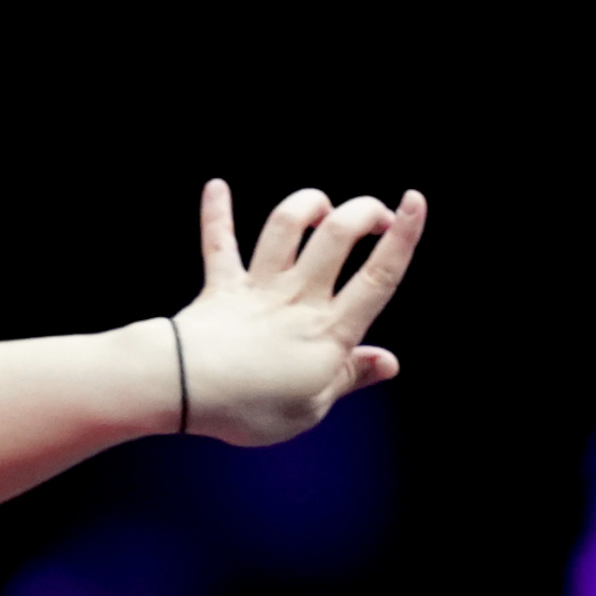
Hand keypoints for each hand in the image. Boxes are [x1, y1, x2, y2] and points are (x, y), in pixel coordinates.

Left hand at [175, 180, 425, 445]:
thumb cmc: (248, 407)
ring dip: (306, 204)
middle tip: (376, 215)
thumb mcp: (311, 407)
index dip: (402, 238)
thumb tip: (389, 362)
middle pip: (337, 236)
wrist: (181, 390)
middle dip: (363, 212)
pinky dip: (217, 213)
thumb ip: (350, 377)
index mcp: (329, 331)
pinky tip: (216, 187)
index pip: (378, 278)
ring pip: (285, 227)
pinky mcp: (220, 287)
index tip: (414, 202)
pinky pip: (219, 243)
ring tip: (320, 206)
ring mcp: (257, 288)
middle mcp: (297, 299)